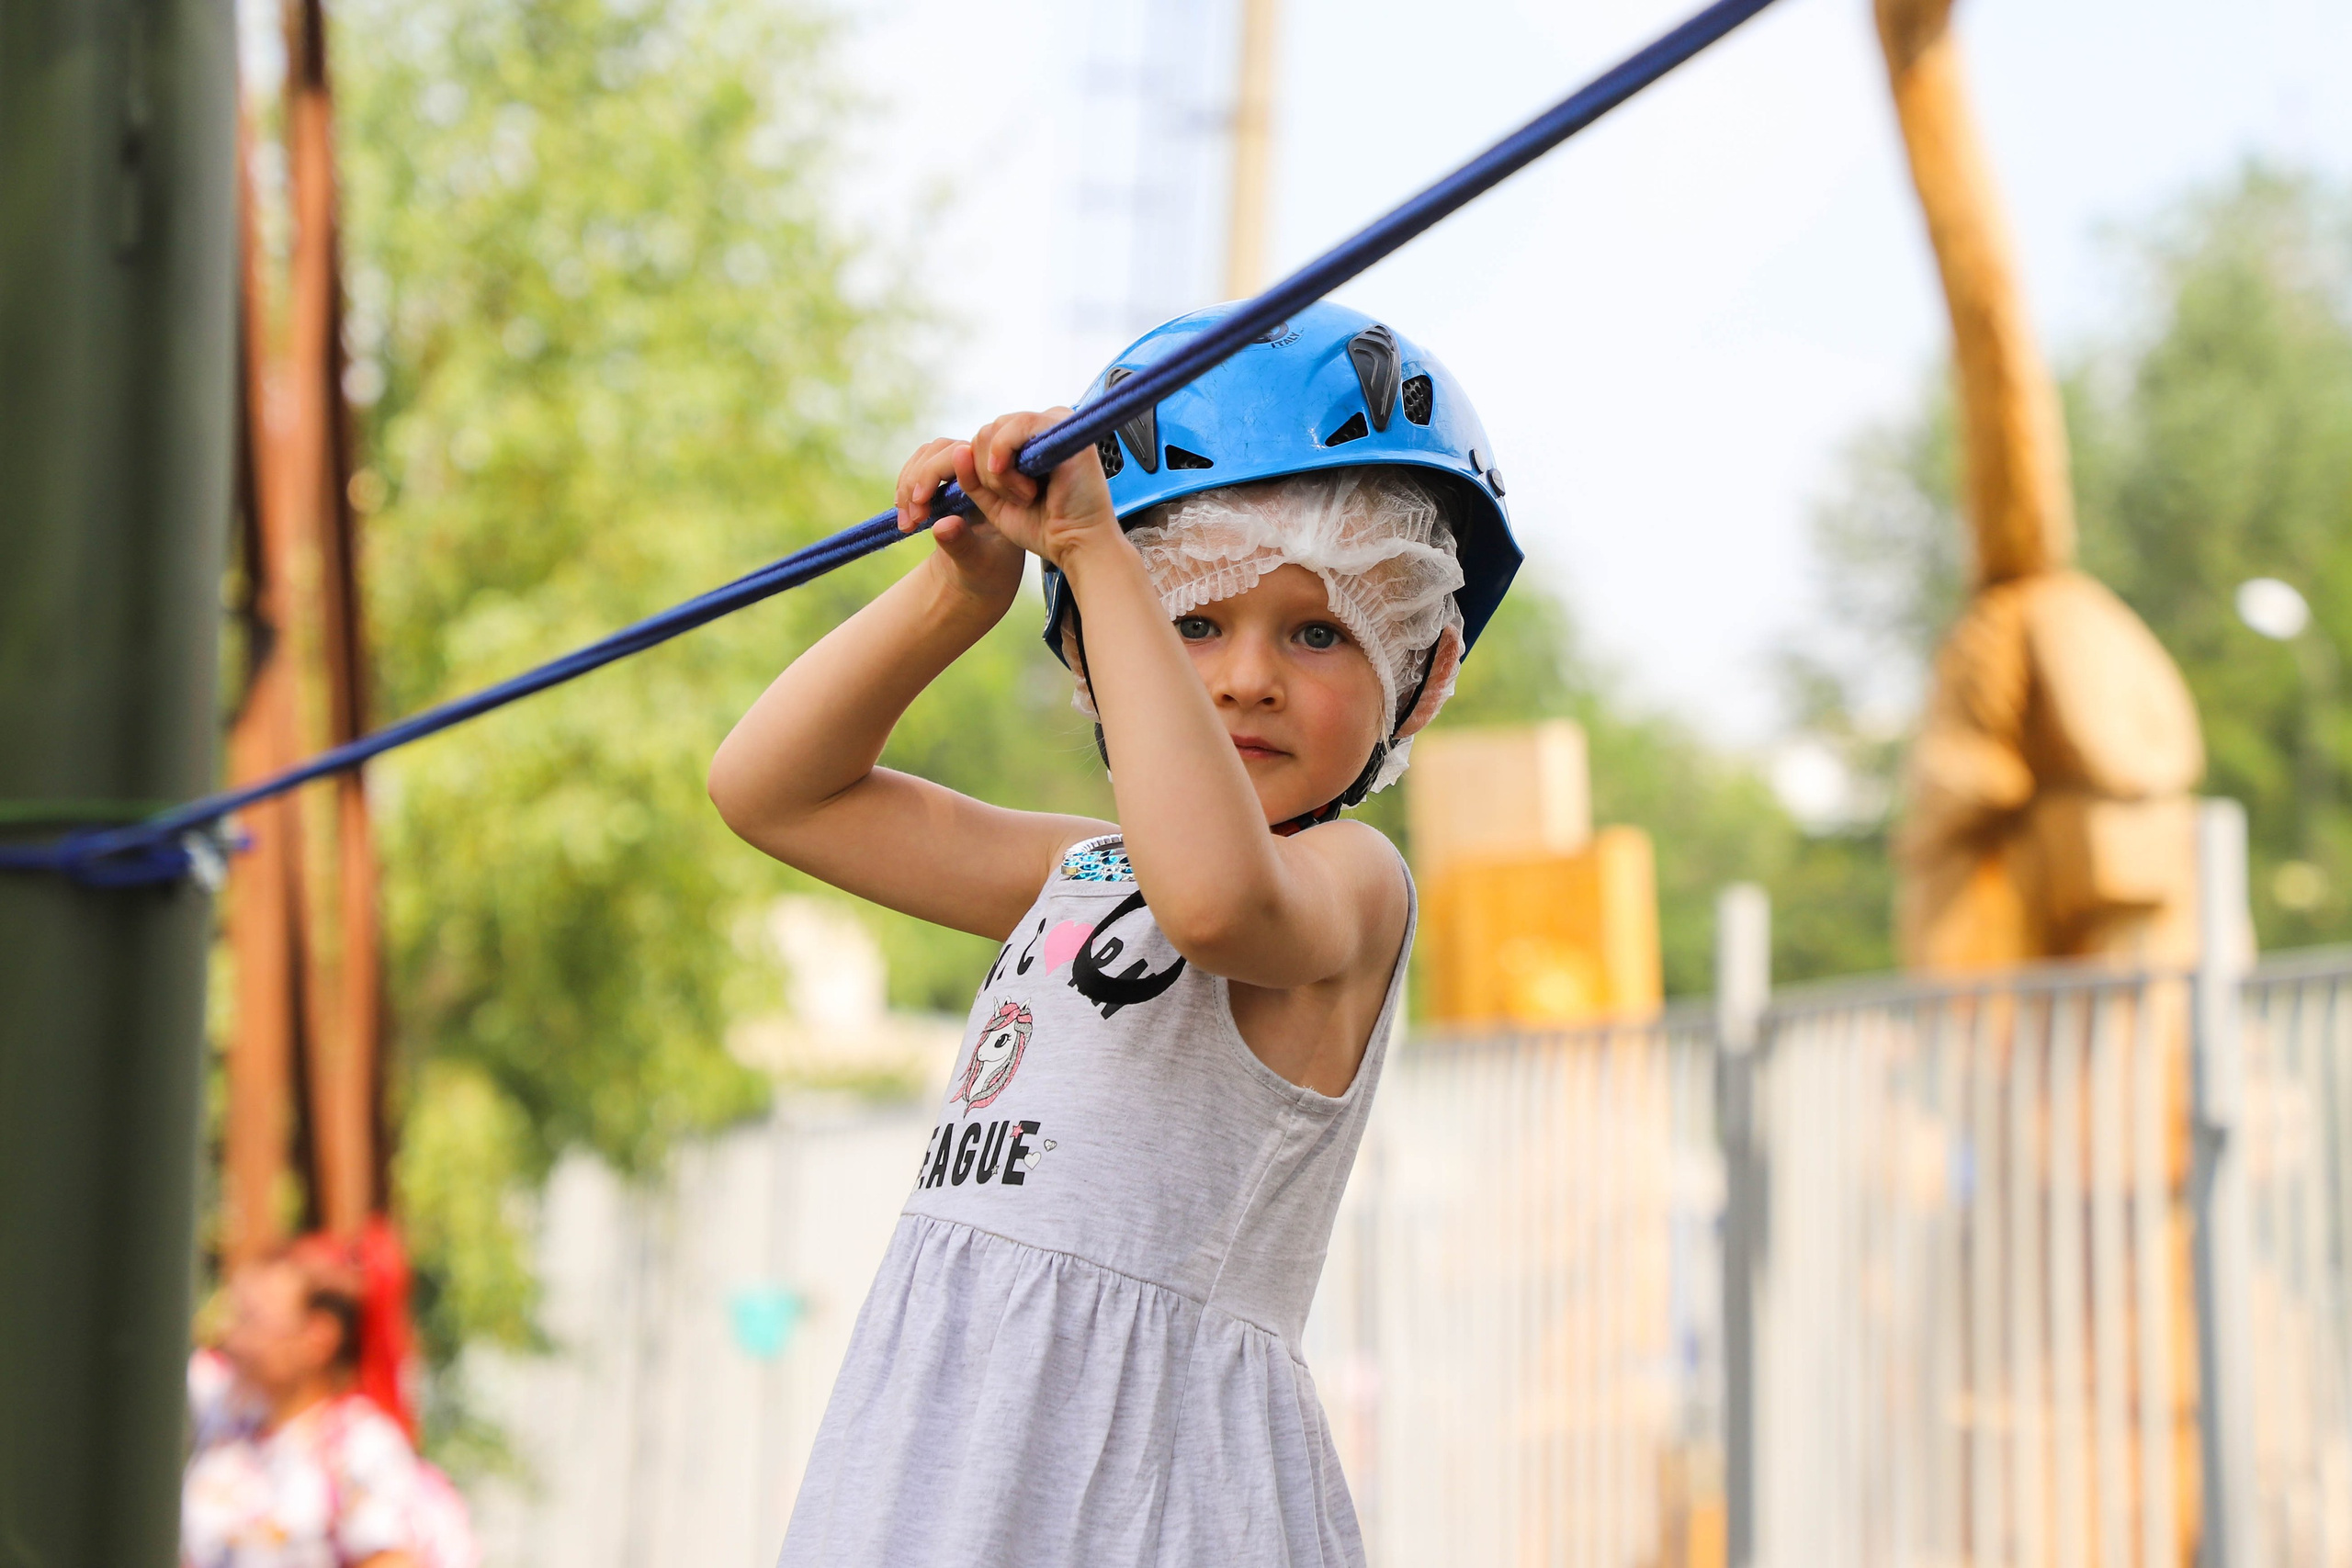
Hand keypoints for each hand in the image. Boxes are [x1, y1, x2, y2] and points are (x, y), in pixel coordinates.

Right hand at [895, 437, 1024, 609]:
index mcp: (1001, 486)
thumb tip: (944, 525)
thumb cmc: (989, 572)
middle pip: (944, 449)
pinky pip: (920, 465)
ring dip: (908, 484)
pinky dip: (906, 488)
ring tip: (906, 523)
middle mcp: (985, 470)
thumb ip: (962, 545)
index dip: (936, 471)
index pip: (968, 455)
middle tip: (912, 520)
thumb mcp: (977, 564)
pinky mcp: (948, 476)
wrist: (982, 576)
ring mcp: (966, 470)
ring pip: (929, 454)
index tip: (920, 503)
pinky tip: (904, 515)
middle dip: (919, 480)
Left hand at [954, 409, 1121, 570]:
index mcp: (1026, 442)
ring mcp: (1053, 423)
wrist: (1076, 544)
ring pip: (994, 430)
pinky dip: (1007, 456)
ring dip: (1000, 473)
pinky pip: (1016, 426)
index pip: (982, 440)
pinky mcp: (1063, 427)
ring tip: (1027, 496)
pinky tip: (1026, 486)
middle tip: (1019, 500)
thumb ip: (972, 479)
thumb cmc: (1044, 527)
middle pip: (984, 433)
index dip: (973, 471)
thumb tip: (959, 449)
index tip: (984, 501)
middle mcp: (1040, 427)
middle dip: (987, 475)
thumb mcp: (995, 503)